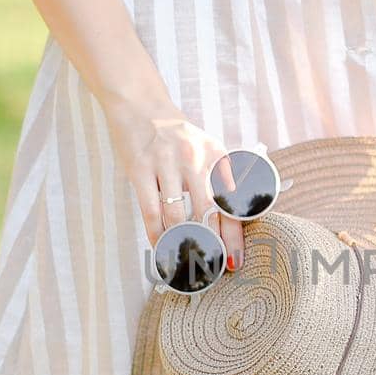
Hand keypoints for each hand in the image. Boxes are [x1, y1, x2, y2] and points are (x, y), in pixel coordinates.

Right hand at [102, 93, 245, 265]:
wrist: (140, 106)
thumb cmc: (177, 135)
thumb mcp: (207, 148)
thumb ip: (220, 179)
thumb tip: (231, 222)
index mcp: (217, 155)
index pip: (231, 201)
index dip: (234, 235)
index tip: (235, 260)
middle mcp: (195, 159)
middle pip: (208, 212)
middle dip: (212, 245)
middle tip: (212, 268)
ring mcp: (166, 163)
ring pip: (178, 215)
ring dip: (181, 243)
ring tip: (184, 263)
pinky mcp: (141, 169)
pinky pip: (151, 211)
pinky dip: (156, 234)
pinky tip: (159, 247)